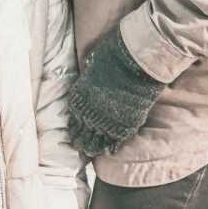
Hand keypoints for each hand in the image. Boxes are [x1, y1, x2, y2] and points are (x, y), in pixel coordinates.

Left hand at [67, 25, 162, 156]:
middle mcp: (91, 112)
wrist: (134, 61)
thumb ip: (90, 75)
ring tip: (91, 152)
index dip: (74, 126)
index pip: (73, 117)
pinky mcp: (125, 125)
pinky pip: (115, 140)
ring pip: (96, 140)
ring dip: (93, 146)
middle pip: (82, 133)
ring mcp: (108, 120)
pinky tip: (109, 150)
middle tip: (80, 146)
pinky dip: (112, 146)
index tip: (73, 132)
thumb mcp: (93, 64)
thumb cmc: (113, 56)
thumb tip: (89, 72)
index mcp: (80, 97)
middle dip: (81, 139)